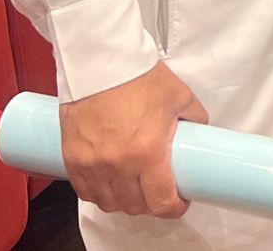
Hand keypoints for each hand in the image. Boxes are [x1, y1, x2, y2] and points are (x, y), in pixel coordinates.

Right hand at [60, 61, 207, 218]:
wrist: (100, 64)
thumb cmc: (138, 76)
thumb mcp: (180, 96)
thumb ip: (194, 118)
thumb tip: (200, 132)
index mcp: (147, 152)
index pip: (161, 202)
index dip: (174, 208)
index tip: (179, 203)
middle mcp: (117, 164)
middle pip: (134, 206)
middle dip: (151, 205)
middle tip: (159, 192)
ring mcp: (91, 165)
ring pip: (108, 203)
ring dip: (124, 202)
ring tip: (135, 189)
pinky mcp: (72, 159)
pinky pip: (85, 192)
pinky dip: (99, 194)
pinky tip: (111, 184)